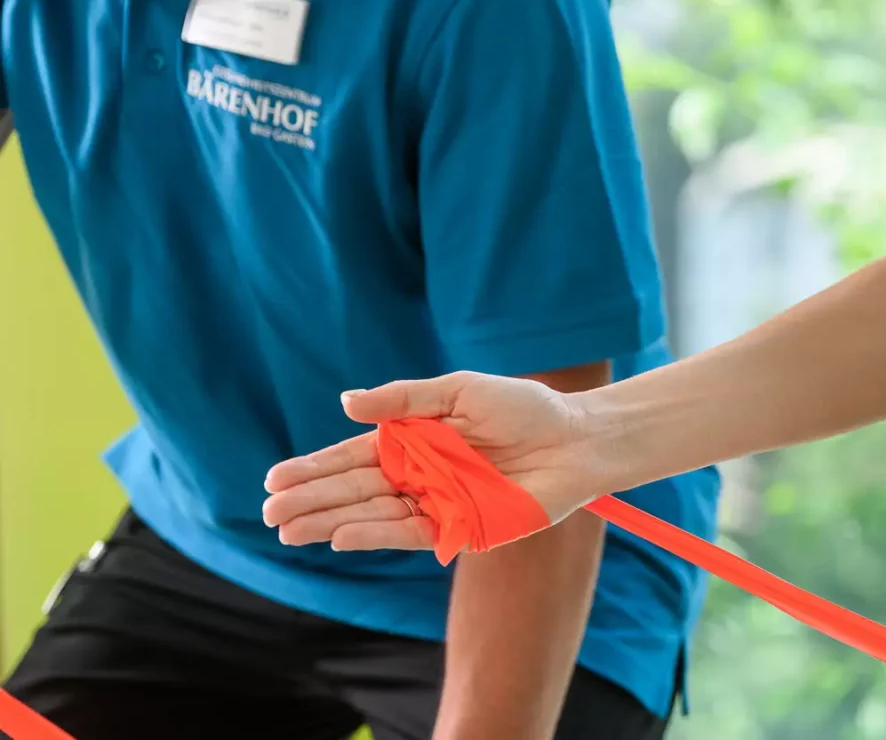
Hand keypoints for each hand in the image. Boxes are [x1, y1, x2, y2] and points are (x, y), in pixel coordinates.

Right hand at [261, 372, 609, 551]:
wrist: (576, 438)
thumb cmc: (524, 407)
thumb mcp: (460, 390)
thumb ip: (405, 399)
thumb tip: (346, 403)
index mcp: (415, 441)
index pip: (353, 458)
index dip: (315, 469)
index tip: (273, 479)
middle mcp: (420, 475)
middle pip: (355, 490)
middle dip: (312, 501)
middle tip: (270, 513)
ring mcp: (438, 503)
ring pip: (374, 515)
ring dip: (332, 523)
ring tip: (290, 530)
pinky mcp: (462, 527)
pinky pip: (412, 533)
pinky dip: (376, 534)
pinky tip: (342, 535)